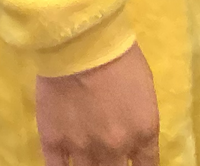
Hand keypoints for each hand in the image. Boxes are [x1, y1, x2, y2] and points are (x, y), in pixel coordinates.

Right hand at [35, 41, 157, 165]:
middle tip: (111, 159)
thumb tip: (133, 139)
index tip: (135, 163)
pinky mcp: (54, 144)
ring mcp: (82, 149)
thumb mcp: (145, 91)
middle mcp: (115, 148)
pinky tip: (67, 165)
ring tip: (91, 160)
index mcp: (143, 133)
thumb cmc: (121, 58)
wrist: (83, 46)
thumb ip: (139, 122)